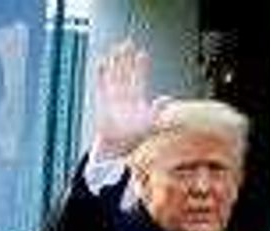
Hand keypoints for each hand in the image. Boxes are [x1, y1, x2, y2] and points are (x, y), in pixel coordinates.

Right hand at [91, 40, 170, 157]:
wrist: (118, 147)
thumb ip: (159, 110)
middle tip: (128, 43)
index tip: (142, 54)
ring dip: (115, 62)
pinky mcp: (103, 101)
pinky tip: (102, 62)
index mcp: (137, 100)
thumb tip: (168, 99)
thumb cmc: (135, 138)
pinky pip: (102, 84)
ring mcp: (113, 98)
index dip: (141, 67)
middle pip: (125, 73)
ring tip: (115, 48)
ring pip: (114, 75)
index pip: (139, 79)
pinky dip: (101, 74)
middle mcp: (125, 96)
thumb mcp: (151, 123)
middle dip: (126, 58)